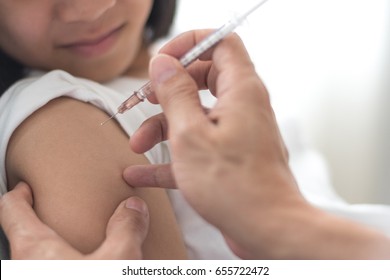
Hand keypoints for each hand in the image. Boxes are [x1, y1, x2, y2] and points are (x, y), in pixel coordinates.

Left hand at [0, 182, 148, 258]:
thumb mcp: (119, 260)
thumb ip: (127, 228)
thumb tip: (133, 207)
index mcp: (35, 250)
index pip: (11, 209)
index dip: (18, 193)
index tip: (25, 186)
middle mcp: (25, 267)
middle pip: (21, 234)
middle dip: (40, 220)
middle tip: (57, 212)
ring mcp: (33, 279)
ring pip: (34, 257)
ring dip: (51, 246)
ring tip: (74, 241)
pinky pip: (46, 270)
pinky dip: (60, 262)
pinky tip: (85, 264)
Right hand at [123, 30, 304, 258]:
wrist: (267, 230)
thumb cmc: (235, 186)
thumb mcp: (191, 134)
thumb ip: (175, 94)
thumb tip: (162, 64)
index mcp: (240, 90)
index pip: (220, 42)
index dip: (189, 44)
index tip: (163, 62)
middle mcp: (242, 107)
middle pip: (202, 79)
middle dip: (168, 89)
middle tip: (145, 100)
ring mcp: (236, 133)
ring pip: (195, 115)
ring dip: (163, 126)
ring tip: (137, 144)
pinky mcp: (229, 158)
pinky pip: (197, 146)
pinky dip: (171, 155)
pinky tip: (142, 172)